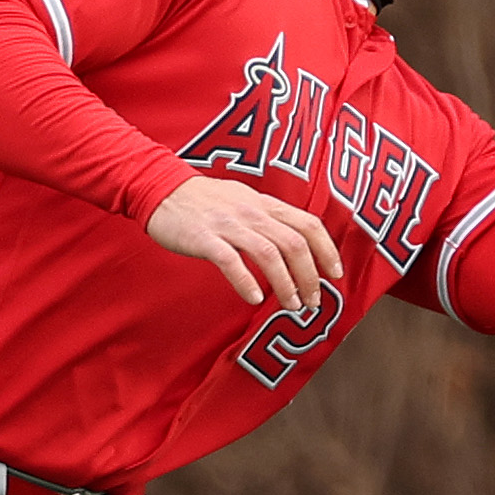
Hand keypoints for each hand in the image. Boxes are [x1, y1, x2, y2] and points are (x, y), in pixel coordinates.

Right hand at [146, 174, 344, 308]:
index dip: (327, 250)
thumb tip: (296, 243)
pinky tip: (255, 299)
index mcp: (264, 204)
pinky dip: (247, 282)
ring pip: (269, 254)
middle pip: (294, 243)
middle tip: (312, 302)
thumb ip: (268, 219)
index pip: (308, 224)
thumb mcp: (243, 200)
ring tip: (291, 306)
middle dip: (309, 277)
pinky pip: (230, 261)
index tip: (334, 275)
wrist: (160, 189)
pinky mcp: (204, 238)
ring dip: (285, 284)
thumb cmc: (203, 201)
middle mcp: (252, 212)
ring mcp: (228, 225)